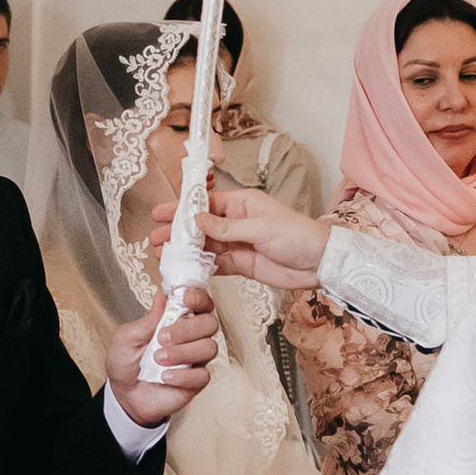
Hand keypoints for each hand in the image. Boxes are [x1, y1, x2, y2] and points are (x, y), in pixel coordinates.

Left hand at [106, 288, 218, 424]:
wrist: (124, 394)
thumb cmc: (126, 362)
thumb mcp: (127, 338)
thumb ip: (147, 320)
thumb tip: (161, 297)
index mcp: (178, 320)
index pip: (200, 303)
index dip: (199, 298)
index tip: (186, 298)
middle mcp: (192, 337)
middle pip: (209, 323)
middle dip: (187, 329)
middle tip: (162, 337)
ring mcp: (196, 359)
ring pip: (209, 348)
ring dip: (182, 352)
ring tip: (158, 359)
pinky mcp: (196, 381)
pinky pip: (202, 375)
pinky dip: (182, 376)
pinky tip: (165, 377)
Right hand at [163, 186, 327, 292]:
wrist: (319, 263)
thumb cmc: (298, 236)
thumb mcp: (260, 228)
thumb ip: (227, 227)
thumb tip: (198, 220)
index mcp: (242, 204)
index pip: (205, 204)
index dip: (182, 209)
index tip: (161, 213)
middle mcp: (237, 222)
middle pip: (201, 227)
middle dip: (178, 233)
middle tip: (155, 239)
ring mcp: (238, 244)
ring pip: (205, 247)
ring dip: (186, 252)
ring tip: (165, 257)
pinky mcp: (242, 264)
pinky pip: (216, 264)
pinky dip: (201, 268)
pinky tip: (187, 270)